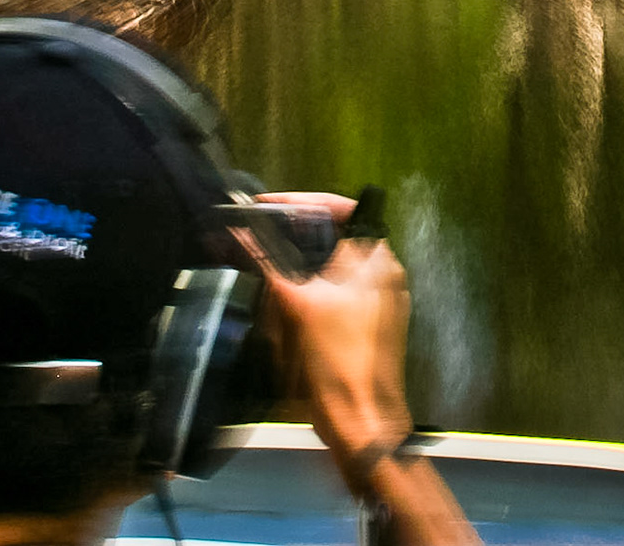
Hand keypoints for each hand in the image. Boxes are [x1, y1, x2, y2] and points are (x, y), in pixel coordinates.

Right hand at [249, 193, 479, 543]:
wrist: (362, 420)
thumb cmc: (338, 358)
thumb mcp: (299, 305)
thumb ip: (269, 262)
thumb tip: (239, 231)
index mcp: (377, 259)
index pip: (344, 208)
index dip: (303, 203)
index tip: (267, 205)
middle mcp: (383, 273)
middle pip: (335, 237)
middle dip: (295, 237)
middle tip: (257, 234)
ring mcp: (378, 300)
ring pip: (331, 267)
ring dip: (298, 267)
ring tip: (264, 265)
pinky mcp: (366, 323)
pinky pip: (334, 294)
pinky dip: (307, 291)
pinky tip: (282, 299)